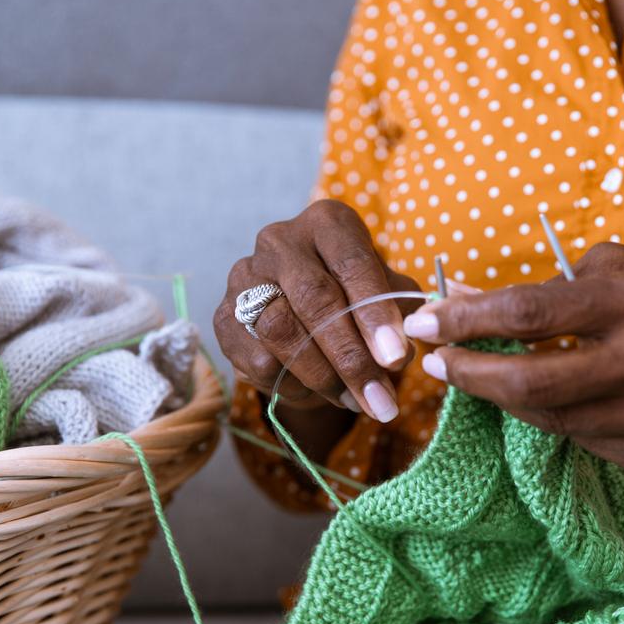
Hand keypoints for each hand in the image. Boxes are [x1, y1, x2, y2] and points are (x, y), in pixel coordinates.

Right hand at [215, 199, 419, 422]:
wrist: (308, 315)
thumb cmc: (359, 298)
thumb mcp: (390, 294)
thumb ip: (399, 314)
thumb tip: (397, 352)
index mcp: (327, 224)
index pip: (352, 263)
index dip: (375, 313)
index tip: (396, 357)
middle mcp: (280, 241)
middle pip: (313, 298)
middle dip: (350, 356)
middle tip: (379, 398)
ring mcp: (245, 277)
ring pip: (281, 331)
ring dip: (323, 376)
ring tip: (355, 400)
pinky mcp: (224, 316)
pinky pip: (258, 359)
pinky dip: (293, 384)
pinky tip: (317, 391)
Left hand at [402, 243, 623, 472]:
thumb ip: (557, 284)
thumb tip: (471, 299)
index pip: (532, 312)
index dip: (467, 320)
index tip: (423, 321)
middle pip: (531, 382)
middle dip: (470, 375)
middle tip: (436, 364)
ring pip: (551, 420)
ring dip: (505, 399)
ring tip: (483, 375)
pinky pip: (585, 441)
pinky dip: (554, 419)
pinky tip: (546, 398)